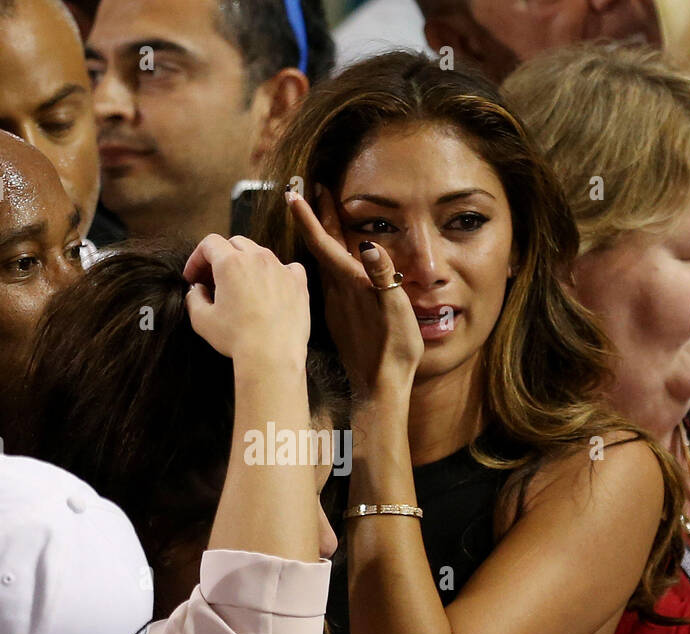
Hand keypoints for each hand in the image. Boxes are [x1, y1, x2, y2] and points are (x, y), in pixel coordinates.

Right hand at [182, 234, 310, 365]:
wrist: (273, 356)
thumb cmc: (236, 338)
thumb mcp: (202, 320)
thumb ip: (194, 298)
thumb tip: (197, 290)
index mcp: (230, 263)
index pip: (210, 243)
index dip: (197, 258)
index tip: (193, 277)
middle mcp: (257, 258)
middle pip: (235, 244)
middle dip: (221, 258)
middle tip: (214, 280)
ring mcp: (281, 268)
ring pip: (261, 253)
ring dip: (248, 264)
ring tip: (241, 287)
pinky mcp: (298, 283)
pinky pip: (288, 267)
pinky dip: (277, 273)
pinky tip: (271, 288)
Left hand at [286, 185, 421, 395]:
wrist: (380, 386)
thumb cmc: (393, 349)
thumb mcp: (397, 309)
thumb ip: (383, 277)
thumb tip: (371, 246)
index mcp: (349, 283)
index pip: (323, 243)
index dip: (310, 217)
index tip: (293, 193)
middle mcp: (338, 291)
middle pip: (321, 247)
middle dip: (315, 218)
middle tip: (306, 191)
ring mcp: (337, 304)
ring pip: (324, 263)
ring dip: (320, 238)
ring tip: (318, 216)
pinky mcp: (340, 316)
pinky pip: (330, 280)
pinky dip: (328, 261)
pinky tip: (331, 261)